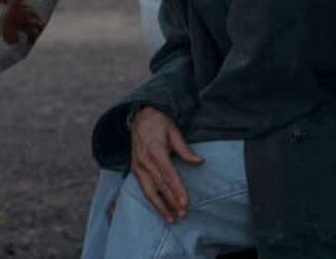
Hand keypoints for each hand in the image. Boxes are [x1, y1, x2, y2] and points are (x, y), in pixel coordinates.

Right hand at [130, 107, 203, 222]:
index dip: (177, 190)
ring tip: (171, 219)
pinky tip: (160, 209)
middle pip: (160, 186)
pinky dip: (152, 200)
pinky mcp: (135, 169)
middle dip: (172, 201)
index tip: (185, 202)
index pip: (168, 175)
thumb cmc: (159, 123)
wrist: (140, 117)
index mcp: (155, 151)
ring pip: (149, 191)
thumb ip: (185, 149)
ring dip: (160, 206)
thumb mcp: (174, 131)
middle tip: (183, 214)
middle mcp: (144, 161)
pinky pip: (144, 188)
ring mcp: (138, 166)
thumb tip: (200, 161)